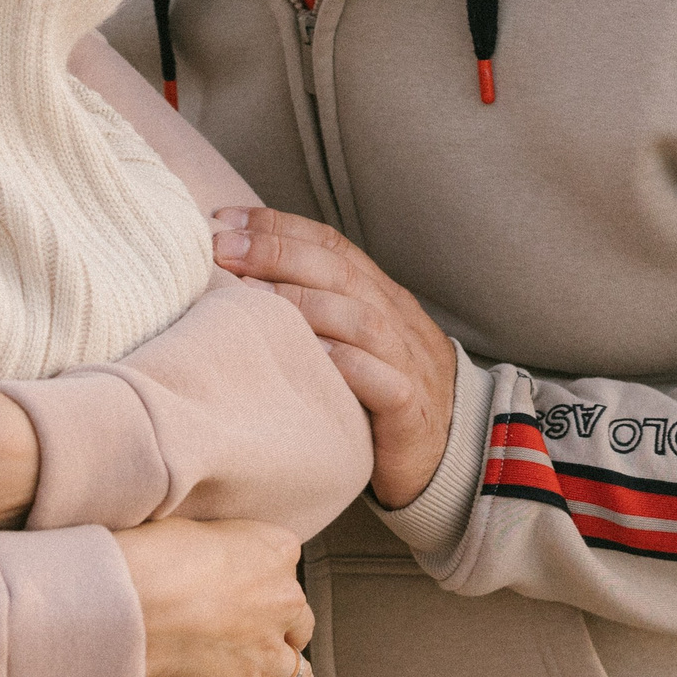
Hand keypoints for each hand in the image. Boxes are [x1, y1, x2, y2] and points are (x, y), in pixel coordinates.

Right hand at [116, 517, 313, 676]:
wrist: (137, 595)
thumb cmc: (157, 555)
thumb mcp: (201, 528)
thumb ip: (225, 549)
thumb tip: (212, 563)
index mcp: (275, 551)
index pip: (288, 564)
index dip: (267, 582)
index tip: (250, 589)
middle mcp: (282, 599)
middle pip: (300, 624)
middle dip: (283, 634)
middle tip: (258, 640)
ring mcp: (267, 649)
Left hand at [212, 208, 458, 510]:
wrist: (453, 456)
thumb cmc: (380, 397)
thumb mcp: (351, 342)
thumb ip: (314, 309)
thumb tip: (236, 279)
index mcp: (379, 295)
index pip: (330, 245)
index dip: (278, 226)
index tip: (222, 220)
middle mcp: (396, 320)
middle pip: (339, 271)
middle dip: (278, 253)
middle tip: (223, 250)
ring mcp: (408, 363)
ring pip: (363, 319)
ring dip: (307, 303)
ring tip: (254, 296)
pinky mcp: (412, 412)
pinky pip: (387, 382)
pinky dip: (351, 366)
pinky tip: (314, 356)